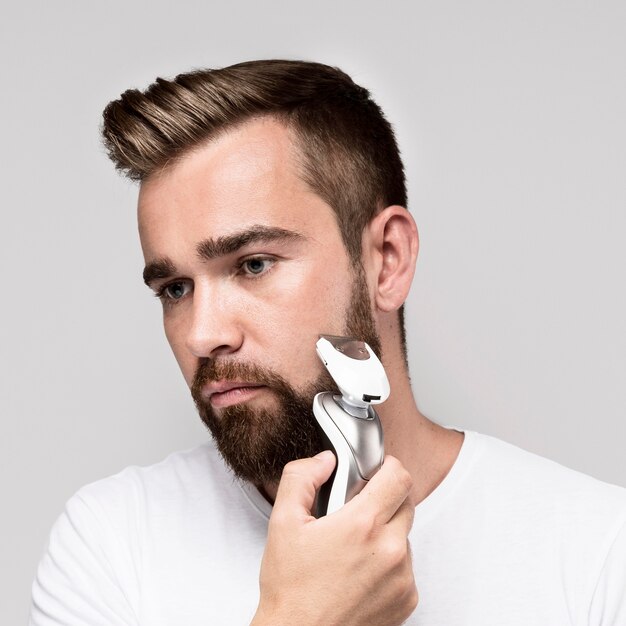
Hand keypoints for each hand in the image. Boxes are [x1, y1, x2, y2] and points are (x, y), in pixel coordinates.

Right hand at [251, 451, 417, 625]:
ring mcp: (402, 578)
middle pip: (406, 503)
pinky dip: (388, 563)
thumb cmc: (290, 588)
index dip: (388, 468)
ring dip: (386, 532)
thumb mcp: (283, 522)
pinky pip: (406, 567)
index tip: (376, 473)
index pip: (399, 477)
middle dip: (384, 500)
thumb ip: (301, 478)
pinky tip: (360, 571)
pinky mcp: (406, 600)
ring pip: (405, 535)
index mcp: (362, 525)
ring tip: (353, 547)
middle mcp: (389, 550)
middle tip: (355, 512)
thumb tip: (324, 461)